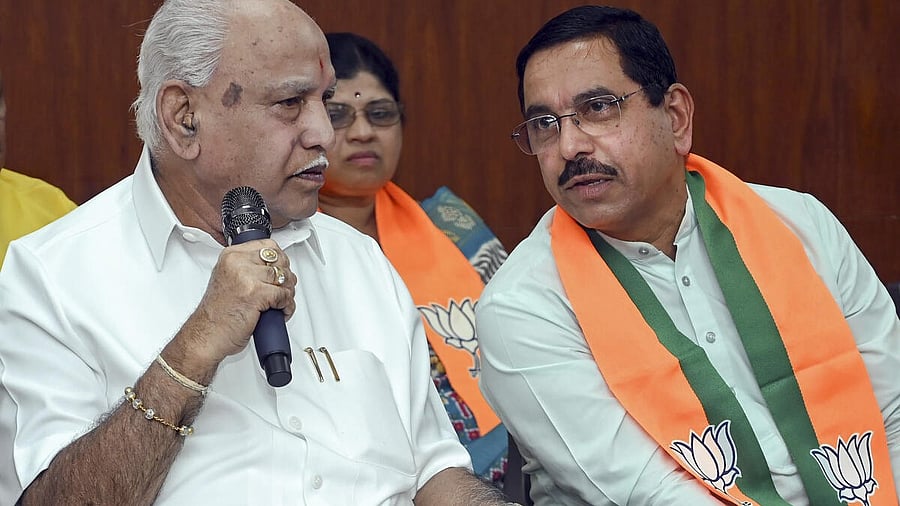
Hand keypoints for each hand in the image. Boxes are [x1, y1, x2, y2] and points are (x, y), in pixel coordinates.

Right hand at [182, 239, 296, 365]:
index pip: (268, 245)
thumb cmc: (216, 314)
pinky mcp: (255, 293)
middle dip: (286, 276)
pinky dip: (287, 306)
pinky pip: (284, 295)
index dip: (280, 260)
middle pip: (280, 260)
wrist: (206, 336)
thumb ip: (245, 268)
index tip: (280, 271)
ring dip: (288, 292)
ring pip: (284, 277)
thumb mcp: (226, 279)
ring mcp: (246, 277)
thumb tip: (271, 266)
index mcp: (230, 256)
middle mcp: (237, 263)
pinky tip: (280, 311)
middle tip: (283, 289)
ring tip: (281, 302)